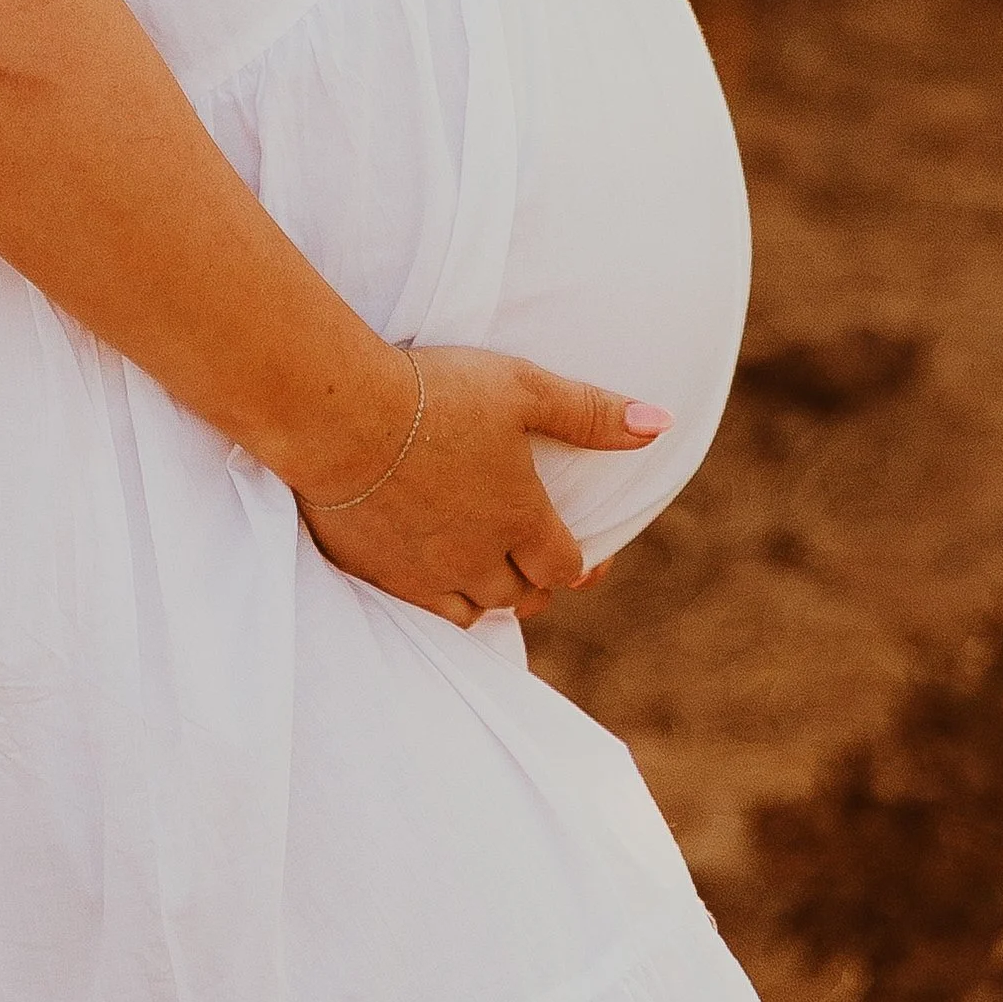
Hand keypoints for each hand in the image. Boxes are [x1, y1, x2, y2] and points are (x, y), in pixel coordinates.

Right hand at [295, 346, 668, 625]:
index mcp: (521, 517)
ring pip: (475, 611)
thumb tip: (662, 425)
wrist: (340, 416)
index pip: (566, 566)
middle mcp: (479, 558)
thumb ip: (590, 413)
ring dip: (489, 596)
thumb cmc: (434, 393)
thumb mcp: (523, 387)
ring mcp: (427, 573)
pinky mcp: (378, 575)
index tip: (584, 557)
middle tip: (533, 557)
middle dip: (535, 579)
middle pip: (523, 595)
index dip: (580, 564)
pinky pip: (423, 613)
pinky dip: (440, 602)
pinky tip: (436, 579)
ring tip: (487, 570)